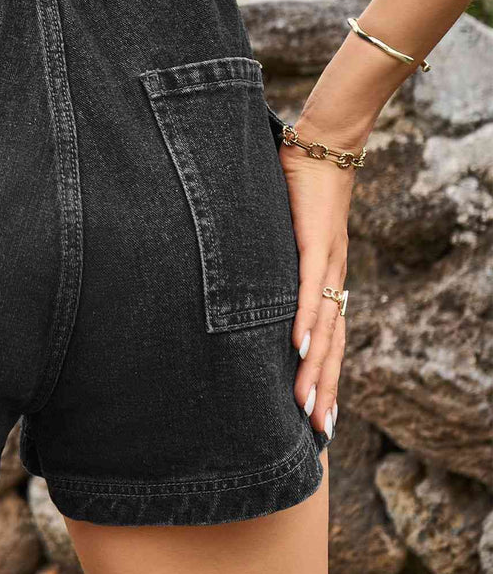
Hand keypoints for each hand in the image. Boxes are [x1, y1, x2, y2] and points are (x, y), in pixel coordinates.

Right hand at [280, 132, 355, 441]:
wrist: (323, 142)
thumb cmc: (299, 183)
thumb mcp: (281, 230)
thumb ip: (268, 255)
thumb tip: (241, 271)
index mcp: (325, 278)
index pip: (329, 337)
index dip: (326, 376)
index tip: (317, 413)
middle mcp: (332, 278)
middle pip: (333, 345)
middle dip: (325, 389)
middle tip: (318, 431)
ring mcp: (326, 262)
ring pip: (324, 327)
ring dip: (316, 369)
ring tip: (307, 407)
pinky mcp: (314, 242)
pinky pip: (308, 289)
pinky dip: (304, 320)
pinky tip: (299, 349)